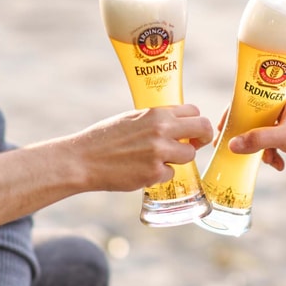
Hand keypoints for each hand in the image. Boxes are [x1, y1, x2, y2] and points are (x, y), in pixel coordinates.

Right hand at [70, 104, 213, 191]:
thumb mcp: (132, 118)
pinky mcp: (154, 173)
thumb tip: (178, 122)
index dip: (195, 121)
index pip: (193, 111)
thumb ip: (156, 119)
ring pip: (189, 155)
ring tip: (158, 159)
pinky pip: (171, 173)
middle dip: (202, 137)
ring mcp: (159, 153)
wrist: (83, 160)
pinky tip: (142, 170)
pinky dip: (160, 174)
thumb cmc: (105, 138)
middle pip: (202, 129)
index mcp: (156, 114)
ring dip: (178, 158)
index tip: (192, 130)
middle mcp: (161, 131)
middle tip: (194, 144)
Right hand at [227, 80, 285, 172]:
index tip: (224, 125)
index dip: (235, 106)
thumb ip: (259, 140)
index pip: (252, 87)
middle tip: (232, 145)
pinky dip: (273, 147)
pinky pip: (274, 132)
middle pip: (255, 108)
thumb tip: (232, 144)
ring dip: (262, 144)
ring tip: (268, 161)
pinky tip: (279, 164)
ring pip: (264, 123)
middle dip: (247, 131)